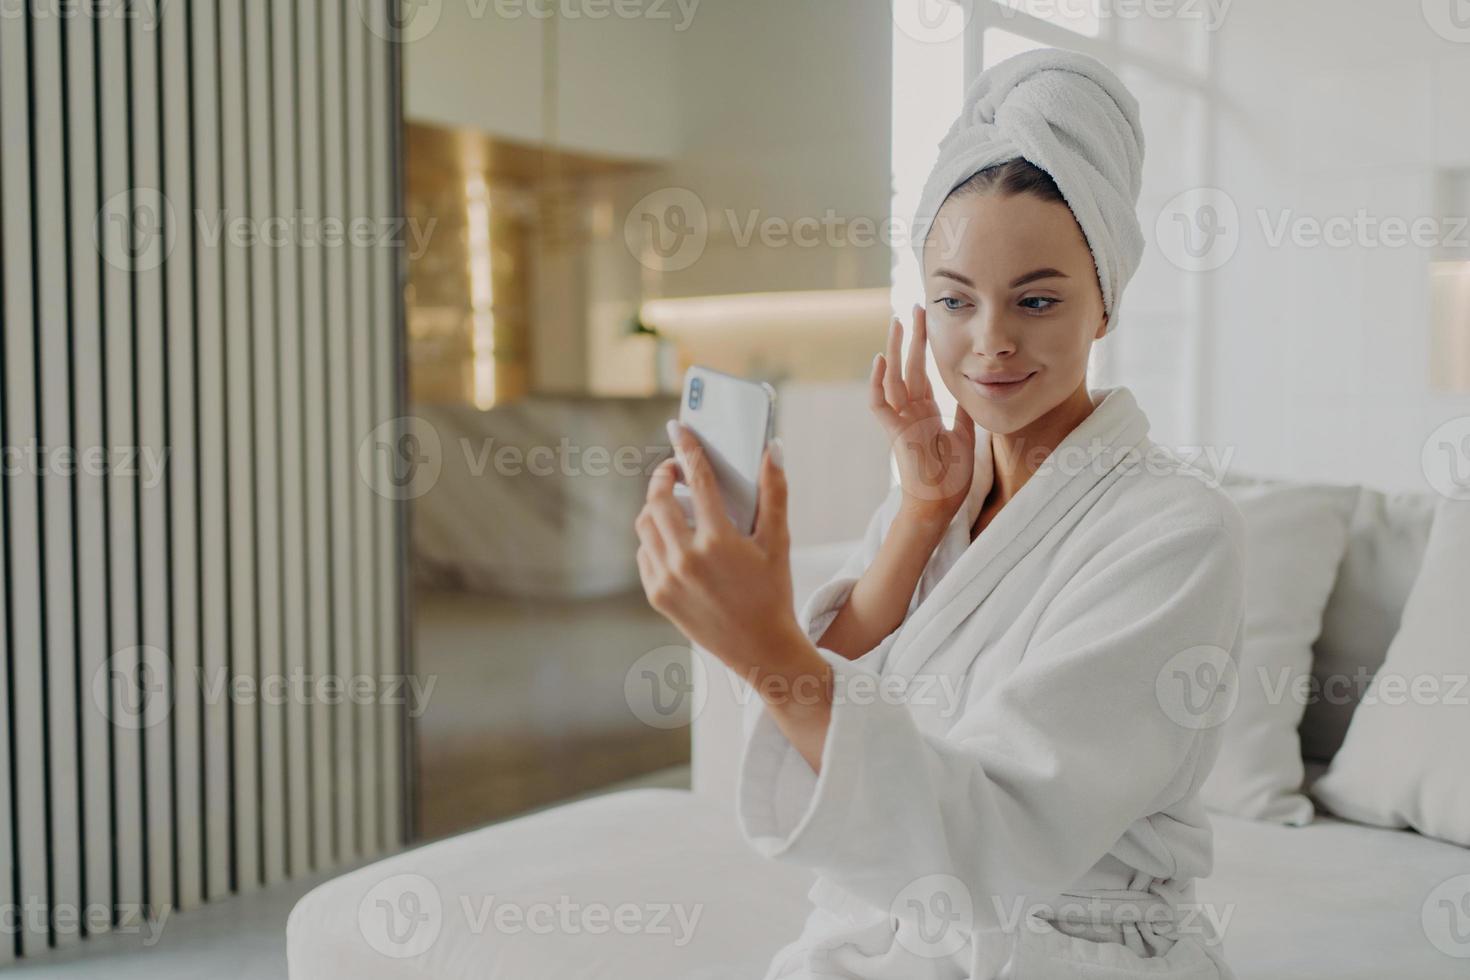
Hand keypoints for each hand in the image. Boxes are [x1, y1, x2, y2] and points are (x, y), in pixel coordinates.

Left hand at [635, 423, 809, 673]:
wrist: (762, 650)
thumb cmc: (773, 593)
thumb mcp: (778, 542)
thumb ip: (775, 493)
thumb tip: (772, 450)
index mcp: (719, 541)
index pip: (697, 480)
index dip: (688, 449)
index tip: (679, 429)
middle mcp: (688, 559)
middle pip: (658, 500)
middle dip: (663, 477)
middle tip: (674, 470)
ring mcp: (668, 578)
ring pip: (645, 526)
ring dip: (655, 507)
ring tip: (673, 504)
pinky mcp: (658, 595)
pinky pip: (645, 553)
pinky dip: (654, 539)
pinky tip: (673, 538)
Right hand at [871, 304, 978, 524]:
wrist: (938, 506)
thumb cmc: (950, 479)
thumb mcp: (965, 436)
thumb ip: (964, 412)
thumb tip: (974, 390)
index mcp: (927, 412)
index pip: (924, 372)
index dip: (925, 347)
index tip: (928, 323)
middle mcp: (911, 412)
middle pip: (909, 367)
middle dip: (912, 337)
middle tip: (915, 308)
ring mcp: (901, 421)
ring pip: (893, 378)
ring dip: (895, 350)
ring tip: (897, 322)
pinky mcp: (895, 433)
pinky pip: (880, 404)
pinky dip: (877, 383)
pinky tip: (880, 360)